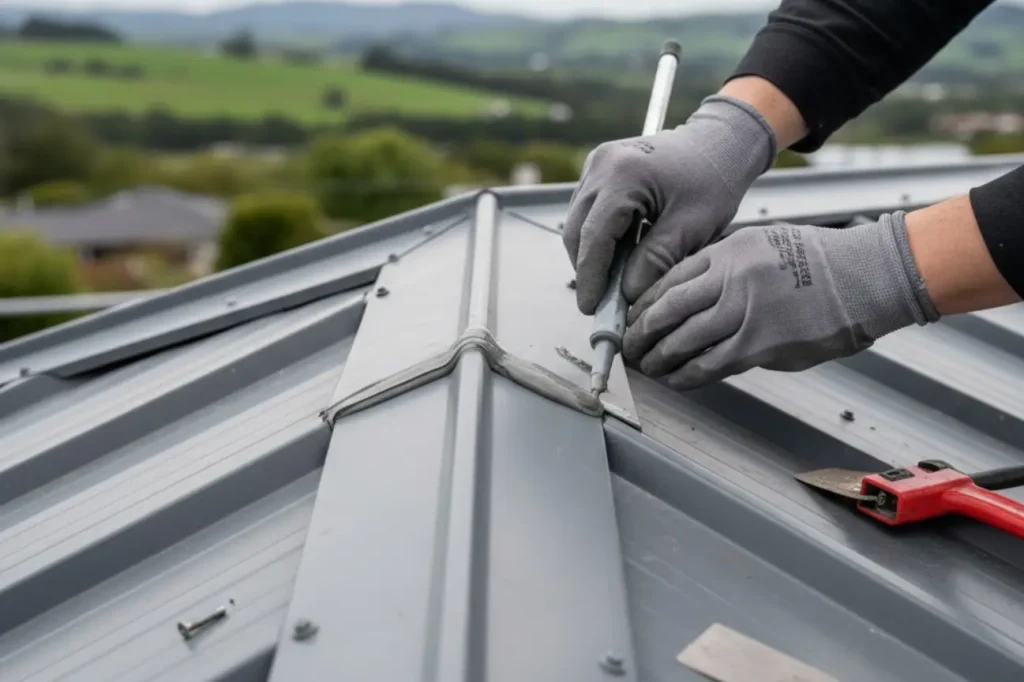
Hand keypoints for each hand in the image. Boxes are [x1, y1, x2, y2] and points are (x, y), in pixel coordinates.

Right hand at [562, 95, 777, 313]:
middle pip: (577, 230)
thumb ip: (655, 262)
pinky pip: (588, 210)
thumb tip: (626, 294)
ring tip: (614, 280)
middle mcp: (602, 165)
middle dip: (587, 269)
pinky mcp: (600, 167)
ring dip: (591, 253)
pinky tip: (619, 254)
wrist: (720, 142)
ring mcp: (597, 163)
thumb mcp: (692, 227)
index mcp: (623, 175)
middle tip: (604, 301)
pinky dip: (598, 236)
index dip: (590, 277)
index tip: (591, 307)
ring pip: (578, 222)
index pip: (594, 237)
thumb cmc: (714, 179)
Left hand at [622, 213, 940, 389]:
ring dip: (658, 357)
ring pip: (682, 340)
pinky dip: (686, 375)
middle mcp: (731, 279)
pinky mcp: (760, 346)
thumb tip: (690, 294)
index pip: (669, 277)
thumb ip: (724, 266)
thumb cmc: (818, 261)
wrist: (864, 278)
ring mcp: (745, 312)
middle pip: (667, 309)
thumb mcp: (762, 244)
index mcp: (729, 251)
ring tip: (646, 366)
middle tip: (627, 345)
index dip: (643, 302)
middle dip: (640, 331)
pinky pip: (710, 365)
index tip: (630, 315)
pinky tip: (675, 379)